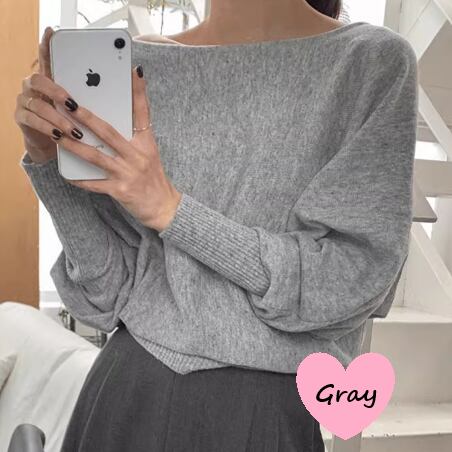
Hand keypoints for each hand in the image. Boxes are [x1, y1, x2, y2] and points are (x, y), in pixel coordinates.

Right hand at [14, 26, 83, 163]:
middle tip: (73, 104)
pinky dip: (48, 128)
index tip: (52, 32)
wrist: (58, 143)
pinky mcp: (22, 118)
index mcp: (51, 78)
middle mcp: (34, 86)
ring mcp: (26, 101)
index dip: (47, 45)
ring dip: (58, 118)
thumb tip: (128, 75)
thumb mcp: (86, 106)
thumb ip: (95, 92)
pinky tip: (60, 134)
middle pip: (38, 79)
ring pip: (39, 105)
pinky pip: (33, 121)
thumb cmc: (75, 120)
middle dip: (57, 91)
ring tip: (75, 130)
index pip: (47, 57)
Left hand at [60, 66, 181, 232]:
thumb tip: (110, 124)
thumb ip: (134, 139)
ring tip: (57, 135)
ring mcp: (128, 173)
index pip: (143, 114)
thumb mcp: (149, 154)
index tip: (135, 71)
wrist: (164, 207)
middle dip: (86, 117)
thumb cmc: (154, 179)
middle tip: (68, 103)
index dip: (139, 93)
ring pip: (96, 156)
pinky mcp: (120, 190)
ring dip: (74, 145)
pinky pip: (95, 183)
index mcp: (146, 144)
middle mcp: (138, 156)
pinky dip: (80, 180)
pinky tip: (67, 174)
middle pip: (109, 132)